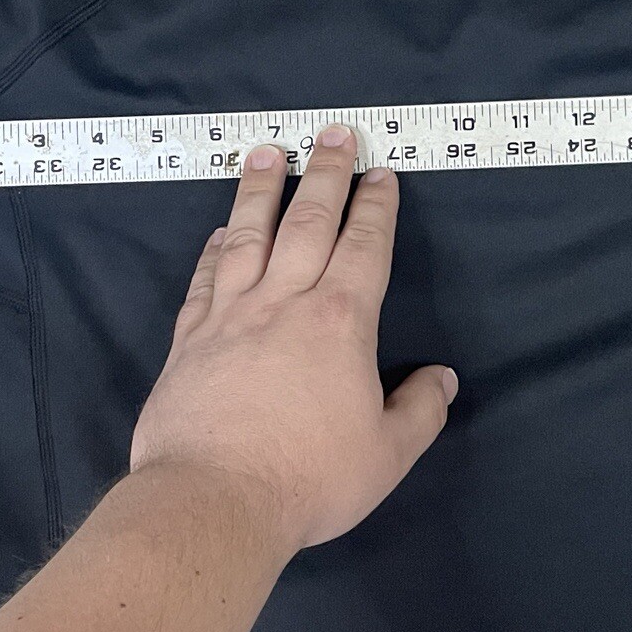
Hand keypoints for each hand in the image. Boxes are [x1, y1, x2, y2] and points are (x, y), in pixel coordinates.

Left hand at [127, 124, 456, 554]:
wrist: (213, 499)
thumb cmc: (310, 478)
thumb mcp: (387, 454)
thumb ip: (419, 410)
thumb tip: (443, 378)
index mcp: (340, 322)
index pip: (364, 248)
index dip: (375, 207)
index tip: (379, 173)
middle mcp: (284, 303)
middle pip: (308, 223)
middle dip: (325, 174)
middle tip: (332, 133)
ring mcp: (230, 317)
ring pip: (249, 237)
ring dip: (260, 191)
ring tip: (266, 153)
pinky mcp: (188, 341)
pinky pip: (205, 280)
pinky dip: (214, 250)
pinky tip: (219, 233)